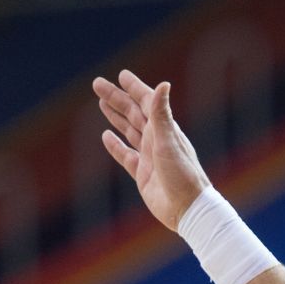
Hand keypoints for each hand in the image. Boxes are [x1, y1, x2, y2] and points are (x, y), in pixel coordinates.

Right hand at [92, 70, 208, 230]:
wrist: (187, 208)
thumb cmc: (182, 174)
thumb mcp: (169, 141)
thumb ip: (161, 114)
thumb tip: (163, 84)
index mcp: (164, 129)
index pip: (146, 101)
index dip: (134, 87)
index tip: (121, 75)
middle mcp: (156, 139)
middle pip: (132, 113)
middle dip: (116, 98)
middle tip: (97, 84)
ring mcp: (149, 156)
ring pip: (128, 130)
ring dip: (115, 116)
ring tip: (101, 103)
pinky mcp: (142, 174)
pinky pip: (126, 156)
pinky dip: (115, 146)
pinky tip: (106, 136)